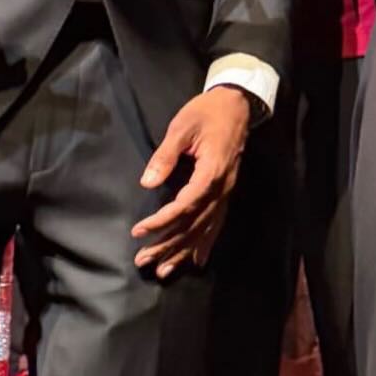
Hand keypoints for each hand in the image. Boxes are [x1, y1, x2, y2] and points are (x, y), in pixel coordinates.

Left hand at [132, 86, 251, 279]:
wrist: (237, 104)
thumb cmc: (207, 112)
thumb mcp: (182, 127)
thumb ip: (165, 155)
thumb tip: (147, 182)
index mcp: (211, 172)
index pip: (184, 206)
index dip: (161, 221)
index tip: (139, 231)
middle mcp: (221, 188)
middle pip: (193, 224)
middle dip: (167, 245)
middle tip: (143, 260)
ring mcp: (226, 192)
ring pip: (205, 229)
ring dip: (183, 252)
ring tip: (163, 271)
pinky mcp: (226, 191)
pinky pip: (217, 223)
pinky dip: (206, 244)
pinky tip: (197, 262)